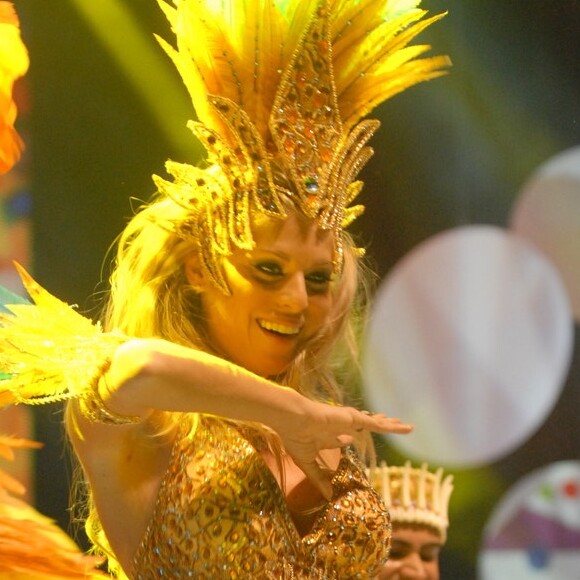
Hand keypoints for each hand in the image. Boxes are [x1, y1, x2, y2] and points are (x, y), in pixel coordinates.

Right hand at [273, 399, 412, 499]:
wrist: (293, 421)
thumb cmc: (296, 437)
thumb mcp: (307, 462)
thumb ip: (318, 478)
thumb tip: (328, 496)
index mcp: (328, 433)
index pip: (343, 435)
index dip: (347, 437)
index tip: (348, 439)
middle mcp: (341, 425)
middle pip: (363, 425)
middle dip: (375, 425)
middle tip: (388, 424)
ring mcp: (349, 421)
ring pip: (375, 423)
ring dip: (389, 424)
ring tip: (404, 425)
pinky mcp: (354, 418)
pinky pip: (378, 424)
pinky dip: (391, 426)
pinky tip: (404, 427)